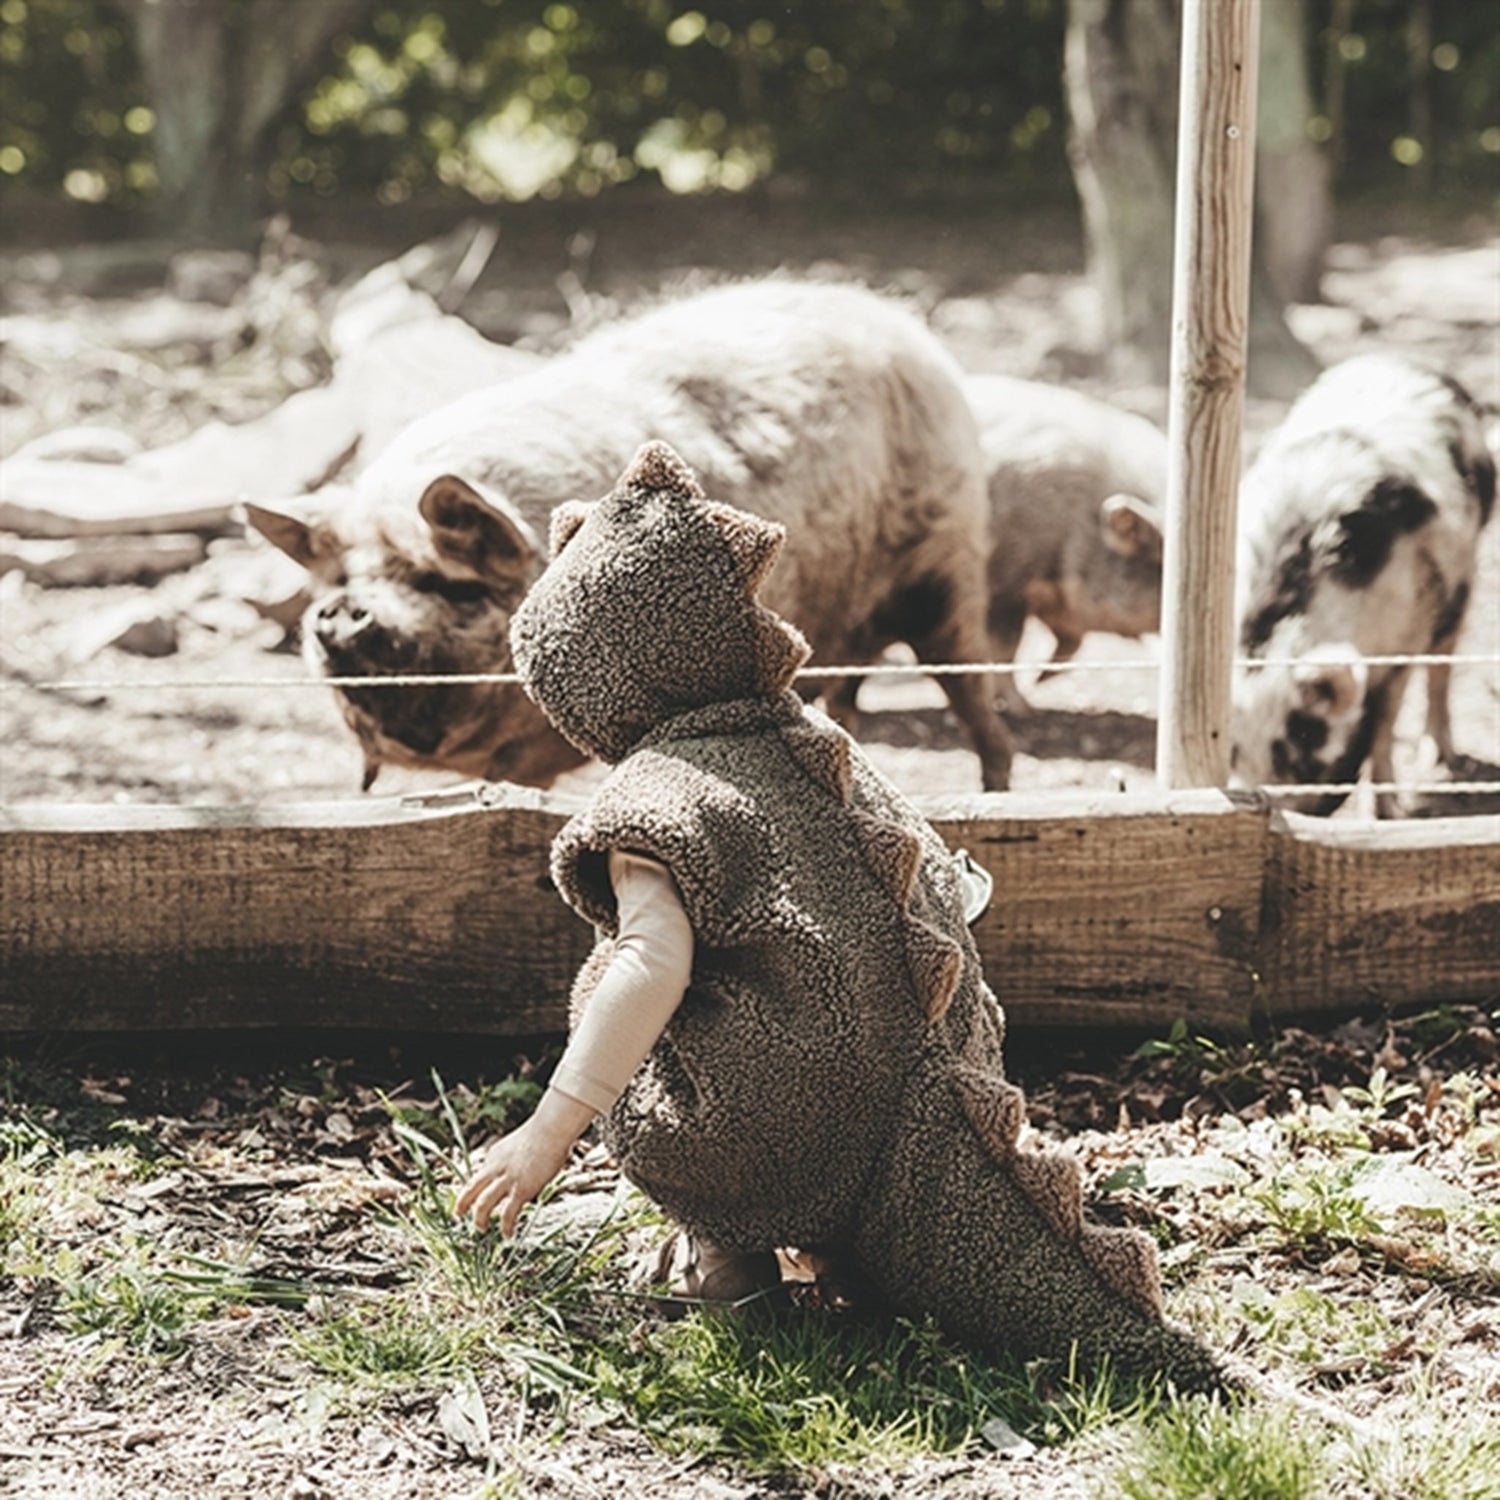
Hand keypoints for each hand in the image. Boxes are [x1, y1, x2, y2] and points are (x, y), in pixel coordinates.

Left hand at [454, 1087, 594, 1234]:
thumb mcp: (524, 1144)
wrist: (550, 1129)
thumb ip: (519, 1158)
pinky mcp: (520, 1190)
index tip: (482, 1195)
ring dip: (479, 1219)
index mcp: (495, 1155)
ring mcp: (506, 1180)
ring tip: (480, 1229)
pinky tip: (507, 1235)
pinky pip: (508, 1214)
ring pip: (482, 1204)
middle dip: (462, 1203)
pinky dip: (506, 1227)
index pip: (482, 1175)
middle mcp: (495, 1167)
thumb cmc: (545, 1133)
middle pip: (471, 1188)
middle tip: (458, 1214)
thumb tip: (528, 1168)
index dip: (481, 1187)